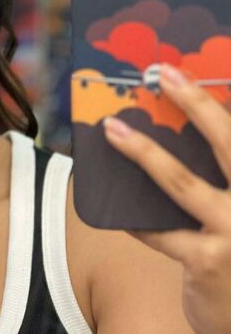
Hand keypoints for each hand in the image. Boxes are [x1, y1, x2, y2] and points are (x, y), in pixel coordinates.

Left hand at [102, 63, 230, 333]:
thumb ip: (222, 189)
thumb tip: (176, 148)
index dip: (218, 102)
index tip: (191, 71)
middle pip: (229, 143)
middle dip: (195, 103)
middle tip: (164, 72)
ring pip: (181, 182)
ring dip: (143, 151)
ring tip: (114, 129)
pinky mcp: (207, 262)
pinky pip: (157, 230)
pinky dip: (134, 219)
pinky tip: (115, 210)